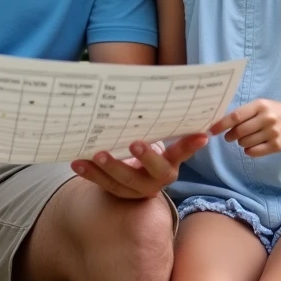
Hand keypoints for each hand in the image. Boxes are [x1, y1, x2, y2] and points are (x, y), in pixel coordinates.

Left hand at [71, 134, 207, 199]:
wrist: (135, 177)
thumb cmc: (148, 148)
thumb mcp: (156, 137)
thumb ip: (158, 124)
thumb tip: (156, 87)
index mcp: (171, 162)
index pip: (183, 152)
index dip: (190, 145)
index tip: (202, 136)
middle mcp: (158, 178)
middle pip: (154, 171)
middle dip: (145, 158)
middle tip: (135, 143)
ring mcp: (137, 189)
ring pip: (124, 181)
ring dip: (110, 167)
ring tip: (96, 154)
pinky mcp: (118, 193)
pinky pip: (103, 184)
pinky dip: (90, 173)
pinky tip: (78, 162)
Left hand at [209, 99, 280, 156]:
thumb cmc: (275, 111)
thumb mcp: (261, 106)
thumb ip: (244, 113)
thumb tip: (220, 123)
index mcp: (260, 105)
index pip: (236, 116)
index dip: (221, 124)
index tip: (212, 130)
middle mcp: (267, 118)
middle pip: (239, 131)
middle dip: (230, 136)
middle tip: (230, 136)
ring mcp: (272, 133)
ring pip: (245, 143)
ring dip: (241, 143)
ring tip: (247, 138)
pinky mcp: (276, 146)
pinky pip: (253, 152)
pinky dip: (248, 150)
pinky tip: (252, 145)